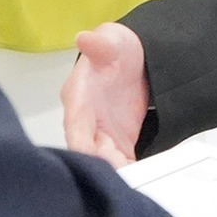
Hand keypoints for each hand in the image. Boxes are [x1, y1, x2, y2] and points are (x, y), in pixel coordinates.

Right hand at [63, 22, 148, 166]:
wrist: (135, 58)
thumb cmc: (115, 50)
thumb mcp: (111, 41)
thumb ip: (99, 44)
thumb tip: (85, 38)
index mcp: (78, 99)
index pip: (75, 129)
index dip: (83, 147)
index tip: (98, 158)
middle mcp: (86, 121)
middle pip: (88, 152)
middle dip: (104, 166)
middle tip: (125, 174)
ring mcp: (102, 133)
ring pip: (104, 161)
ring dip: (117, 172)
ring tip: (136, 178)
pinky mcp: (118, 141)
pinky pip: (120, 161)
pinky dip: (129, 170)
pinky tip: (142, 177)